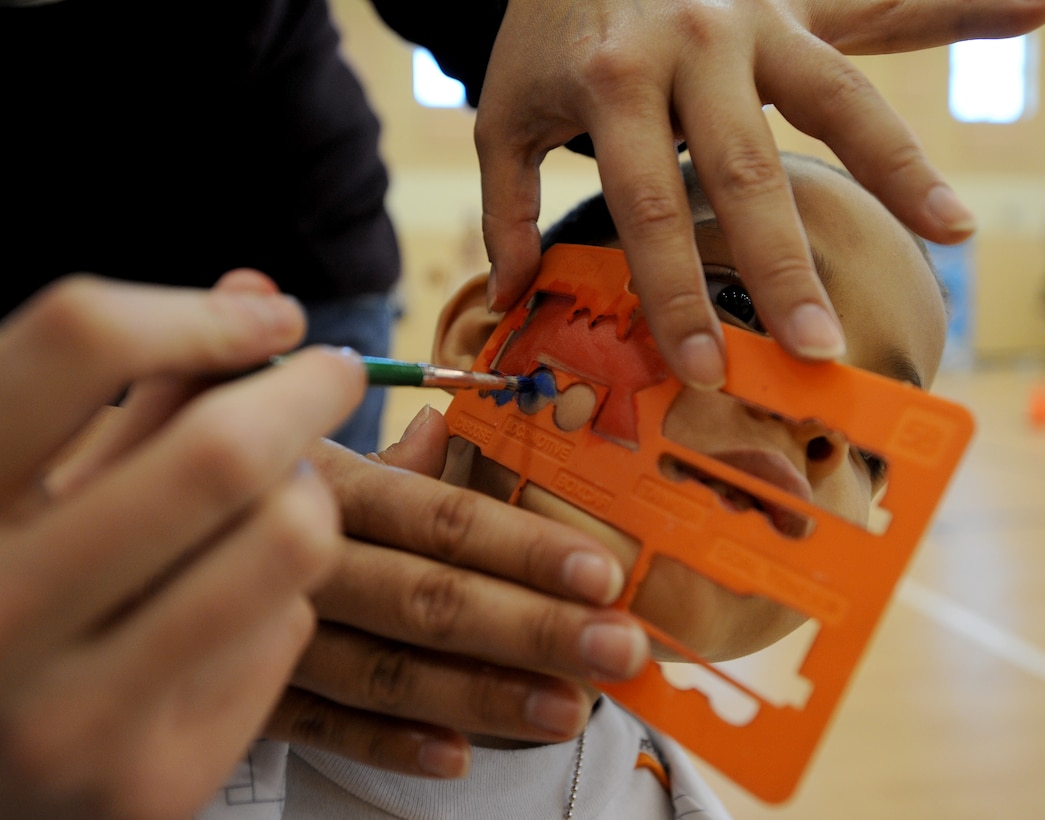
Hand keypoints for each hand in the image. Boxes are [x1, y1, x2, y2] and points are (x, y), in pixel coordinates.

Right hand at [0, 272, 362, 818]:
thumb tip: (252, 290)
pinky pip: (286, 629)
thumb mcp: (47, 480)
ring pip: (286, 538)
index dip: (199, 313)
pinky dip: (282, 594)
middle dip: (308, 390)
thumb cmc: (18, 588)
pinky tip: (233, 606)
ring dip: (308, 494)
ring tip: (284, 494)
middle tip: (334, 372)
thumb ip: (142, 392)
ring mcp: (68, 718)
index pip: (79, 342)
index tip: (273, 317)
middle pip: (219, 452)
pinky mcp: (150, 784)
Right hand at [266, 405, 649, 777]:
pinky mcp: (244, 693)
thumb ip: (377, 453)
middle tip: (619, 649)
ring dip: (482, 694)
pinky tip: (457, 758)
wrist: (130, 523)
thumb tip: (442, 428)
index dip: (523, 549)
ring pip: (387, 672)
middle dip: (533, 627)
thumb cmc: (244, 478)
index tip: (601, 575)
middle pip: (430, 599)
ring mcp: (269, 637)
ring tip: (566, 711)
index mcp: (326, 485)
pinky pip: (319, 727)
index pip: (439, 518)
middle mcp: (303, 562)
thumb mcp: (296, 440)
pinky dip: (388, 743)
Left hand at [476, 0, 1044, 387]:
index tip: (705, 368)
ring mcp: (749, 16)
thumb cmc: (543, 30)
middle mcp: (688, 47)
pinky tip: (1030, 13)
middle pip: (746, 173)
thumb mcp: (504, 111)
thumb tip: (518, 295)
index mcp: (611, 82)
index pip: (645, 208)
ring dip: (898, 168)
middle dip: (785, 269)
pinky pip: (879, 9)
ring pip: (835, 99)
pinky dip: (957, 9)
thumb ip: (506, 204)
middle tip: (816, 350)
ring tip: (951, 234)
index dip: (676, 295)